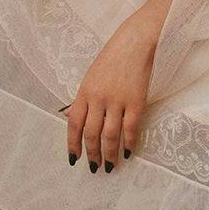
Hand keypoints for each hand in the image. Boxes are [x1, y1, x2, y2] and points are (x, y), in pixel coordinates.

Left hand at [66, 10, 161, 171]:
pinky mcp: (136, 101)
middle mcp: (98, 98)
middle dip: (91, 153)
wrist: (135, 42)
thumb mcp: (92, 76)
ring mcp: (117, 100)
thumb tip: (78, 119)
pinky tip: (127, 152)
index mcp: (84, 92)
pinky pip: (130, 127)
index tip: (74, 158)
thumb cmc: (113, 57)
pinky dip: (128, 142)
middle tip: (94, 167)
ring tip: (109, 166)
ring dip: (108, 153)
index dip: (72, 143)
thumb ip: (85, 98)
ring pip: (110, 135)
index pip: (73, 124)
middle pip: (91, 133)